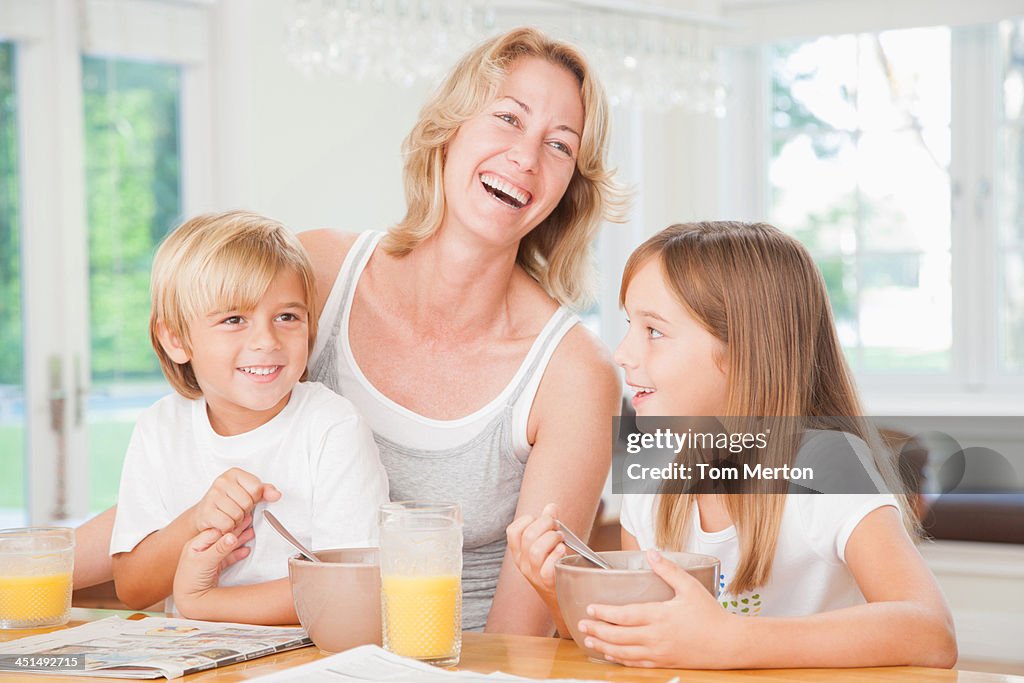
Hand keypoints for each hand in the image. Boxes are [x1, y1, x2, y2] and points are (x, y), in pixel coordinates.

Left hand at [173, 528, 245, 616]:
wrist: (188, 601)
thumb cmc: (190, 581)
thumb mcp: (205, 562)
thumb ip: (219, 549)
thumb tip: (232, 536)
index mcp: (196, 545)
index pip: (216, 531)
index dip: (229, 525)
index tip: (241, 519)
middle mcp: (201, 550)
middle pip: (222, 537)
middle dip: (236, 529)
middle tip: (249, 520)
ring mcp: (208, 559)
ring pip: (227, 546)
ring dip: (239, 540)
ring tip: (251, 532)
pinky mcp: (214, 568)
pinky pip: (228, 558)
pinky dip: (237, 553)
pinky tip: (246, 550)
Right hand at [191, 467, 280, 534]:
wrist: (204, 513)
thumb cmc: (229, 502)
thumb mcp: (248, 493)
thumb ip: (264, 492)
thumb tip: (277, 495)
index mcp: (234, 473)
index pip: (256, 489)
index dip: (255, 499)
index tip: (246, 499)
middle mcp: (221, 481)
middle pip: (247, 502)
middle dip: (245, 512)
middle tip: (237, 510)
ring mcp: (212, 495)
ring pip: (238, 514)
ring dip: (237, 521)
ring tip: (230, 516)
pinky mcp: (206, 511)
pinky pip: (227, 524)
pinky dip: (228, 528)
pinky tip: (223, 523)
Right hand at [505, 503, 566, 603]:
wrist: (561, 595)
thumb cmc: (553, 565)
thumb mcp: (546, 544)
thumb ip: (548, 524)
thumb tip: (551, 506)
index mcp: (518, 552)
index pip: (513, 531)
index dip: (528, 519)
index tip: (540, 520)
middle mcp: (522, 563)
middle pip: (528, 536)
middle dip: (545, 524)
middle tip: (556, 526)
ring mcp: (533, 574)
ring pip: (536, 550)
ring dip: (552, 538)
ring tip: (560, 538)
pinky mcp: (547, 582)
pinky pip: (547, 567)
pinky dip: (557, 555)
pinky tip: (562, 551)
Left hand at [577, 550, 737, 667]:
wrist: (729, 643)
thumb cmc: (711, 614)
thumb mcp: (690, 587)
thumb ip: (668, 570)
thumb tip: (651, 553)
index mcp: (660, 616)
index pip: (624, 615)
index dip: (604, 613)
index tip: (591, 608)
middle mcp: (656, 637)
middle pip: (619, 636)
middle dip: (597, 630)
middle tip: (581, 624)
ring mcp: (659, 653)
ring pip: (624, 653)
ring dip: (603, 647)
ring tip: (588, 640)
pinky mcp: (663, 663)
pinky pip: (636, 664)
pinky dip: (620, 660)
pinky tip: (611, 655)